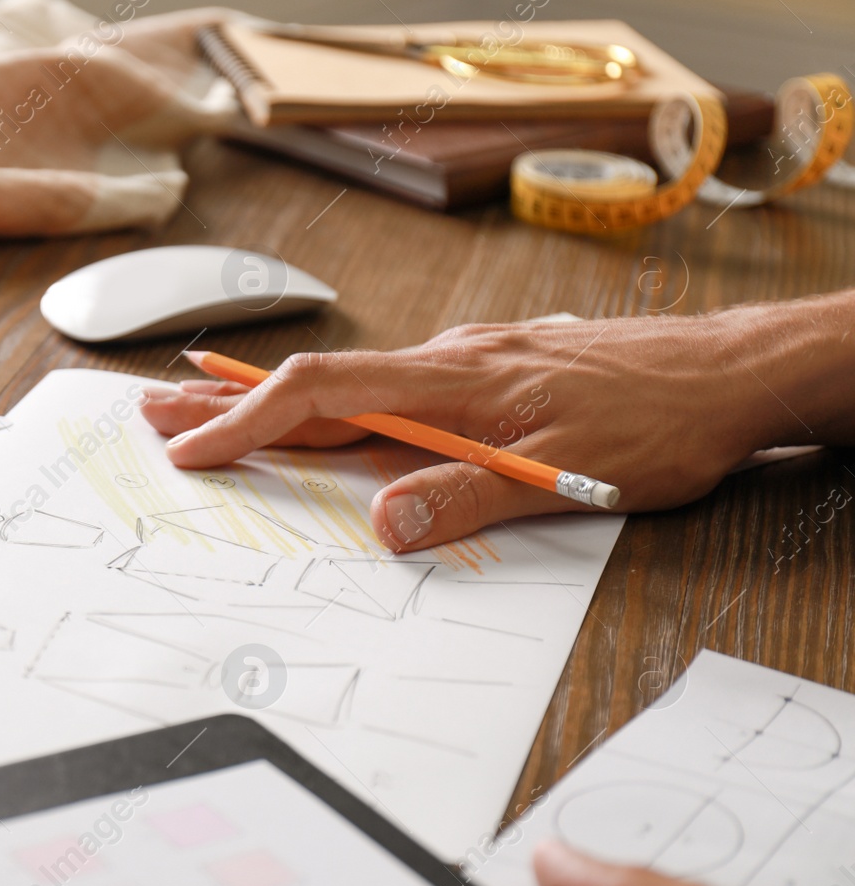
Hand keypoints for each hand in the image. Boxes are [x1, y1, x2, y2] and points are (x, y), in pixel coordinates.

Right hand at [141, 299, 854, 550]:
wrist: (730, 372)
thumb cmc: (660, 421)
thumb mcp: (570, 474)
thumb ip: (470, 497)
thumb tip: (382, 521)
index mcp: (453, 383)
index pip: (326, 393)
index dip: (250, 421)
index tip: (193, 450)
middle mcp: (446, 364)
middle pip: (317, 381)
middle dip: (228, 400)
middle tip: (155, 413)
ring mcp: (462, 366)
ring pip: (346, 384)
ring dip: (269, 403)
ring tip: (206, 413)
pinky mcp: (482, 376)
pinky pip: (383, 390)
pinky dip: (326, 405)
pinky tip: (317, 419)